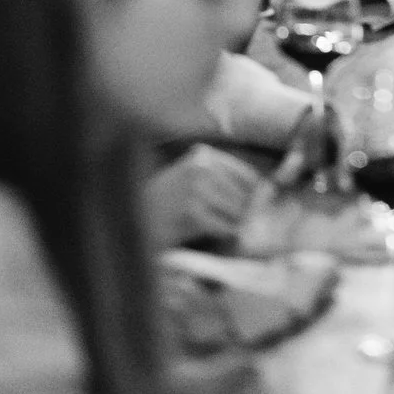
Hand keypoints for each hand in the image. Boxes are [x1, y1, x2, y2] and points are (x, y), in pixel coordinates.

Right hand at [142, 145, 265, 251]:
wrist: (128, 221)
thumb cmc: (164, 202)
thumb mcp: (191, 178)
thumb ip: (222, 180)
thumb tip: (265, 191)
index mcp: (204, 155)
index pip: (249, 176)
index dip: (254, 196)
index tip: (251, 209)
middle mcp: (201, 167)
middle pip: (246, 195)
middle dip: (244, 213)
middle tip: (238, 226)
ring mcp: (196, 189)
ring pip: (239, 212)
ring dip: (235, 226)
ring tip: (223, 232)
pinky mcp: (193, 212)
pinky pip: (226, 227)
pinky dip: (226, 236)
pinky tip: (216, 238)